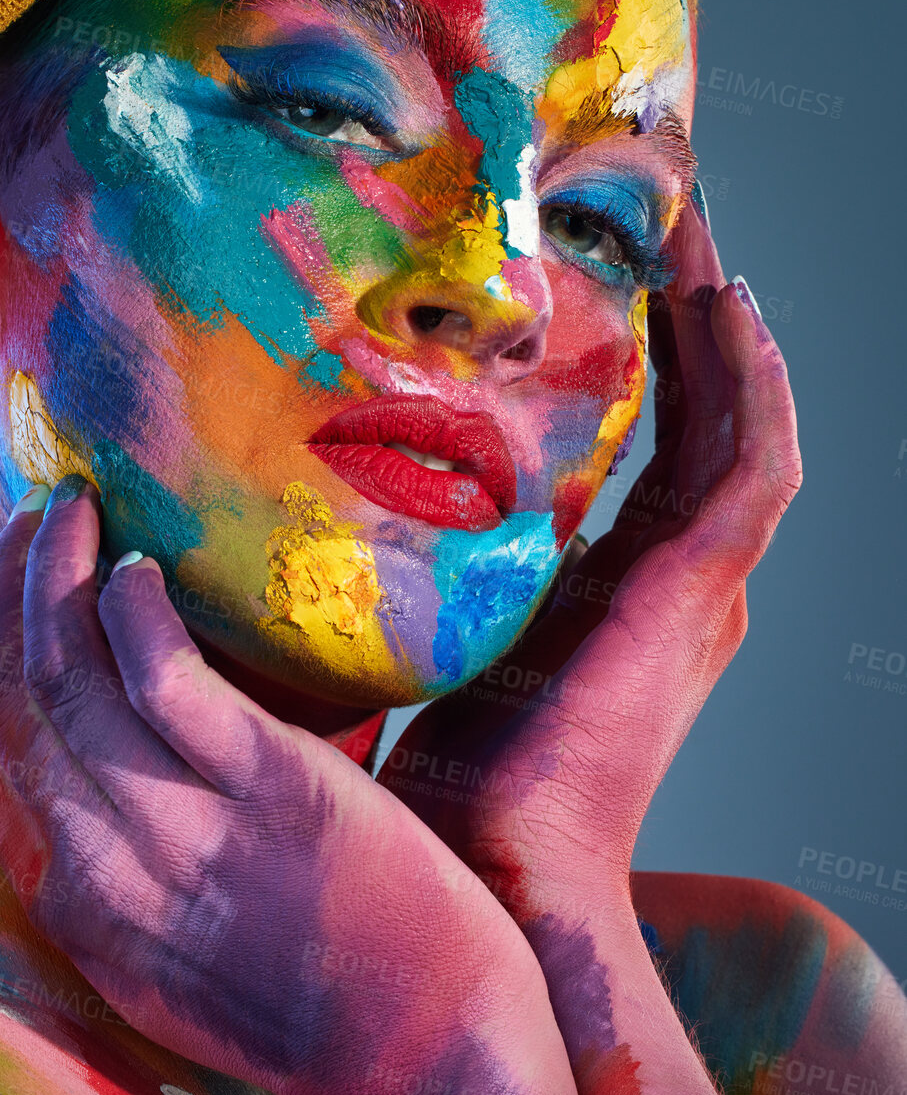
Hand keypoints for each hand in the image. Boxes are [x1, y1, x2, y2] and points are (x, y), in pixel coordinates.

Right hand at [0, 481, 535, 1094]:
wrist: (423, 1059)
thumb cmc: (311, 1002)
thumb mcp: (171, 956)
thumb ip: (125, 865)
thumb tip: (112, 757)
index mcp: (74, 905)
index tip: (2, 584)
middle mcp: (101, 866)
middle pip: (5, 698)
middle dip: (4, 591)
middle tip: (38, 516)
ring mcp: (181, 827)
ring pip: (66, 675)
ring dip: (57, 574)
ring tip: (77, 510)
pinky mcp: (269, 791)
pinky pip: (166, 679)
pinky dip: (134, 611)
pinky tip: (140, 566)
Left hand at [379, 200, 801, 910]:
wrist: (491, 871)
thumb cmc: (449, 775)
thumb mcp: (445, 636)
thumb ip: (431, 565)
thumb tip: (340, 500)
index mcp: (627, 591)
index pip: (662, 447)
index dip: (657, 359)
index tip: (617, 274)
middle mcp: (682, 584)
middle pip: (712, 421)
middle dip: (694, 320)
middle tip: (666, 222)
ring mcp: (701, 587)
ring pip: (744, 427)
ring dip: (726, 330)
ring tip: (697, 236)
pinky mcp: (698, 590)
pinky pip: (754, 461)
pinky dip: (749, 381)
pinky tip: (722, 303)